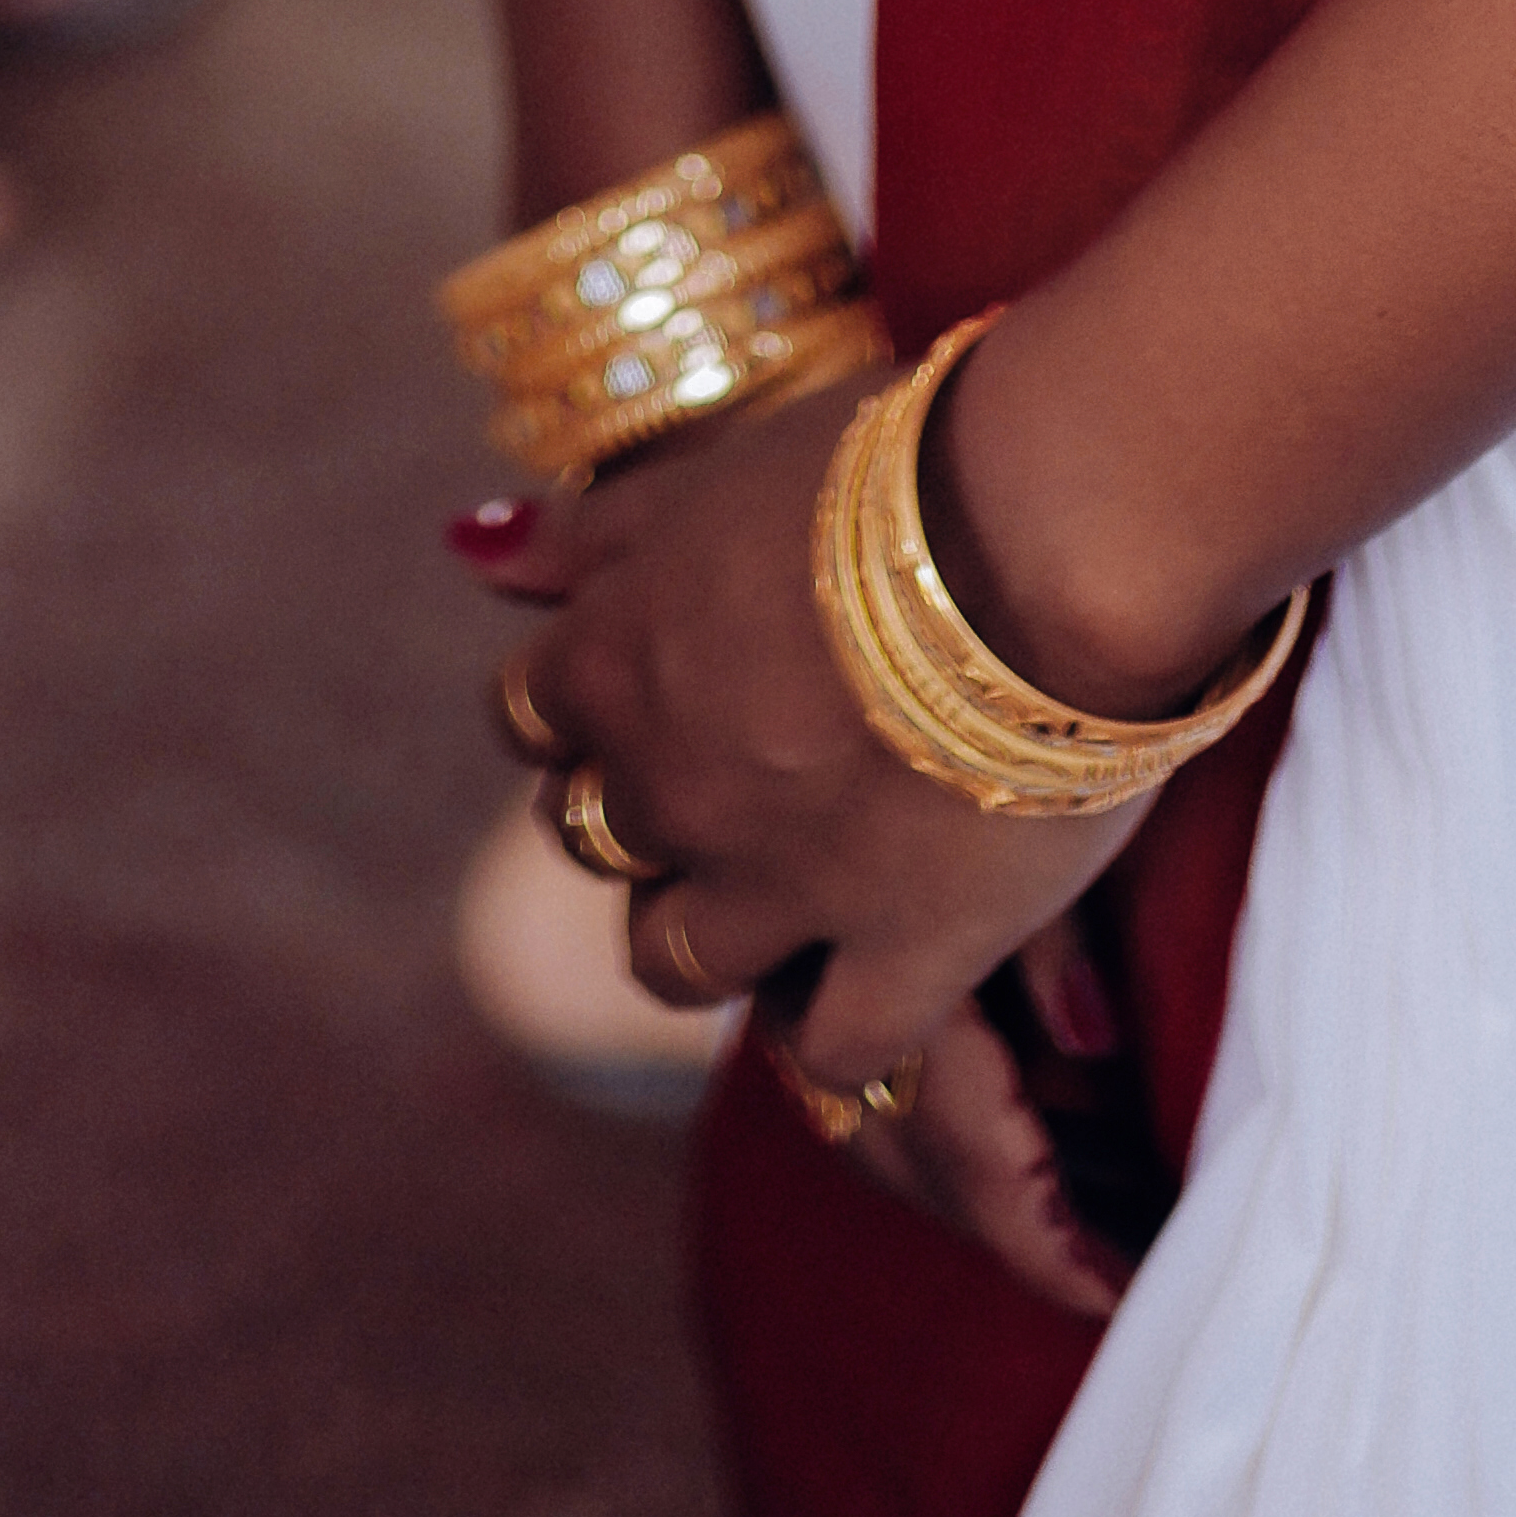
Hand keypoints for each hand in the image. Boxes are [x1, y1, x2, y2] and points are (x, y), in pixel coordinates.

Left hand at [462, 393, 1135, 1293]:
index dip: (585, 708)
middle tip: (750, 766)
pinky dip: (847, 1022)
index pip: (528, 716)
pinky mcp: (897, 954)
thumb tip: (467, 546)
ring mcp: (776, 884)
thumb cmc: (890, 467)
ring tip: (800, 880)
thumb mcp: (717, 473)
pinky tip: (887, 969)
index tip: (658, 683)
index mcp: (618, 654)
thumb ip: (592, 530)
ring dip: (720, 929)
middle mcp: (670, 783)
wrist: (1048, 527)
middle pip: (595, 839)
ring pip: (677, 964)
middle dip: (652, 812)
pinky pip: (837, 1049)